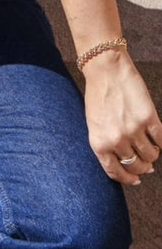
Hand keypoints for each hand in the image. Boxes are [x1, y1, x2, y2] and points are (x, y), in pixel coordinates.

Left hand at [83, 49, 161, 185]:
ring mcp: (133, 130)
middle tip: (146, 163)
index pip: (115, 172)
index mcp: (99, 143)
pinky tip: (158, 139)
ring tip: (150, 148)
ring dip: (152, 155)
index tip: (135, 180)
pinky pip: (161, 141)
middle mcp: (116, 140)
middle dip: (142, 167)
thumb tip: (129, 163)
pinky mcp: (149, 118)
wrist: (105, 68)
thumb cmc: (97, 95)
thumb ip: (107, 144)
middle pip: (136, 166)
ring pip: (150, 156)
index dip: (128, 179)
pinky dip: (161, 144)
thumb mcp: (94, 124)